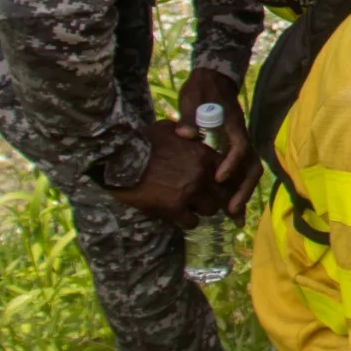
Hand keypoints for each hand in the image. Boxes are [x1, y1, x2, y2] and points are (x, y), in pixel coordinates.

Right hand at [108, 119, 226, 227]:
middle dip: (215, 197)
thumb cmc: (142, 140)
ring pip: (209, 209)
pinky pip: (191, 221)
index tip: (219, 186)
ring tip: (192, 208)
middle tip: (206, 200)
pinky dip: (187, 221)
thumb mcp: (169, 128)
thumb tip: (193, 134)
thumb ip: (186, 132)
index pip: (229, 172)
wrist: (121, 158)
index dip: (225, 181)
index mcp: (204, 154)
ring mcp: (190, 191)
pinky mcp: (174, 207)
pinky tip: (180, 218)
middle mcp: (202, 173)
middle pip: (222, 192)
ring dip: (201, 209)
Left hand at [178, 68, 260, 219]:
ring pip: (249, 173)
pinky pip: (241, 173)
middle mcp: (241, 137)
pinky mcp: (234, 150)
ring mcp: (240, 144)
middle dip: (243, 190)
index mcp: (233, 125)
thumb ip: (188, 116)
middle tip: (231, 210)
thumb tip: (185, 134)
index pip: (239, 146)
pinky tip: (230, 208)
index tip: (218, 179)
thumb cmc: (201, 90)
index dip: (231, 164)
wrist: (212, 80)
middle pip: (251, 166)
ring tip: (234, 218)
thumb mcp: (191, 98)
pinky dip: (237, 191)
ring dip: (243, 195)